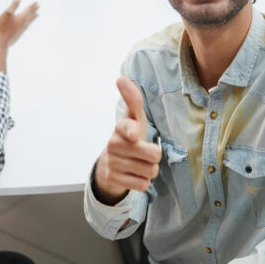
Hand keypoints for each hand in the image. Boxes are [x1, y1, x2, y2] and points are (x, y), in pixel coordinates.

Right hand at [0, 0, 38, 46]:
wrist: (0, 43)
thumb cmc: (2, 27)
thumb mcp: (6, 14)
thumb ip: (13, 5)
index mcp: (21, 18)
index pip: (28, 10)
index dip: (32, 5)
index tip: (37, 2)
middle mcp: (23, 24)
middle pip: (30, 15)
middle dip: (34, 10)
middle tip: (39, 6)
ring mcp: (21, 30)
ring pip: (29, 22)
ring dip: (33, 17)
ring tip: (37, 15)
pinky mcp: (18, 35)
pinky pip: (26, 27)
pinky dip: (28, 24)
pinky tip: (26, 25)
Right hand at [94, 77, 161, 204]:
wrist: (110, 164)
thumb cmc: (129, 137)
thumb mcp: (134, 118)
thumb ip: (133, 99)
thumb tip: (121, 78)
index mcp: (121, 128)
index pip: (127, 127)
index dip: (132, 131)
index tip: (134, 134)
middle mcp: (114, 144)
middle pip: (153, 155)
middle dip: (154, 156)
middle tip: (144, 152)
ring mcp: (113, 163)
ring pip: (150, 171)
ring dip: (149, 169)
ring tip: (139, 163)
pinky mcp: (114, 179)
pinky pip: (143, 185)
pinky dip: (142, 182)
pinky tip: (134, 174)